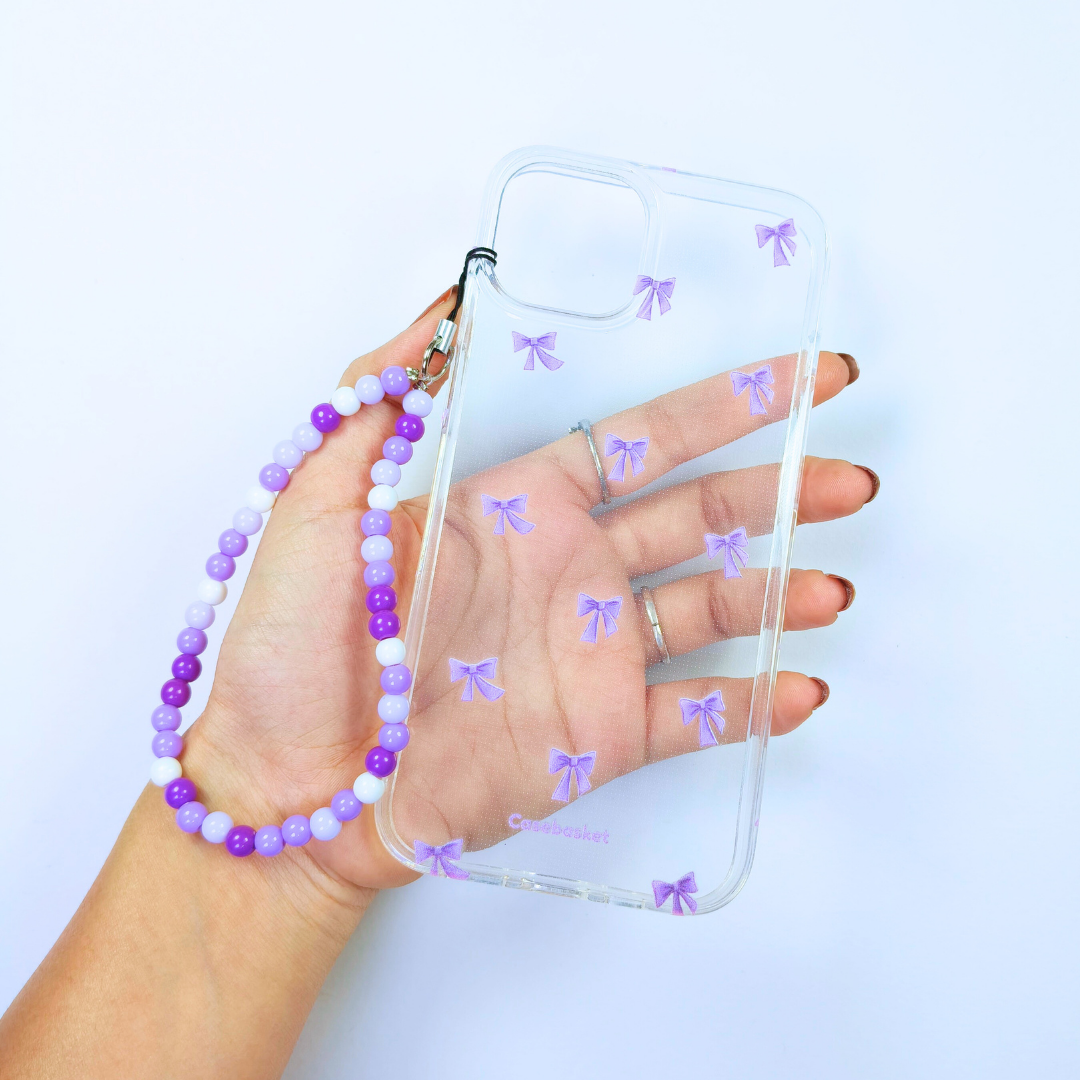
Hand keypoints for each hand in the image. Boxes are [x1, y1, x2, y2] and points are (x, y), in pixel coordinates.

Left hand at [185, 291, 874, 893]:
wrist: (284, 784)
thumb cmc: (290, 646)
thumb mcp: (318, 498)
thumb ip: (379, 398)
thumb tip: (440, 302)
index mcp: (518, 507)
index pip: (644, 440)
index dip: (726, 405)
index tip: (802, 378)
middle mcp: (567, 572)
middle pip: (699, 516)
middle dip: (781, 492)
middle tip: (851, 477)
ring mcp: (587, 655)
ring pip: (710, 611)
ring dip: (779, 595)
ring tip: (833, 587)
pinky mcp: (594, 737)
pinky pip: (691, 716)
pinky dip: (749, 705)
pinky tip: (801, 686)